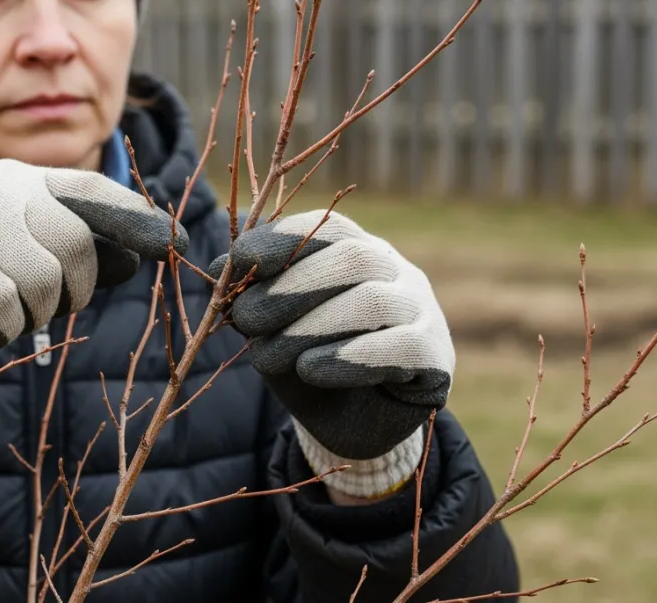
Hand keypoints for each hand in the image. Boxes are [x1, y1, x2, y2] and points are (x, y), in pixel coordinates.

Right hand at [0, 158, 185, 398]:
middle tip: (50, 305)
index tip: (176, 244)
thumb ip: (78, 253)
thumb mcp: (26, 254)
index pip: (92, 190)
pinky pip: (3, 312)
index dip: (136, 219)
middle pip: (76, 245)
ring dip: (30, 315)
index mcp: (20, 178)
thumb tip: (137, 259)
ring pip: (41, 285)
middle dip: (76, 289)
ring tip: (0, 308)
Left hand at [209, 210, 451, 496]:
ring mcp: (422, 311)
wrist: (357, 428)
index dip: (283, 239)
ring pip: (373, 301)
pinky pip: (400, 348)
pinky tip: (310, 370)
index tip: (240, 261)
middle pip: (352, 258)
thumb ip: (255, 299)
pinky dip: (348, 358)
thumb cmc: (314, 367)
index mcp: (358, 253)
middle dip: (291, 287)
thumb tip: (220, 265)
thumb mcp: (274, 332)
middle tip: (246, 318)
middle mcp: (396, 273)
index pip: (328, 228)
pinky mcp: (436, 356)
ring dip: (311, 326)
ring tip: (267, 357)